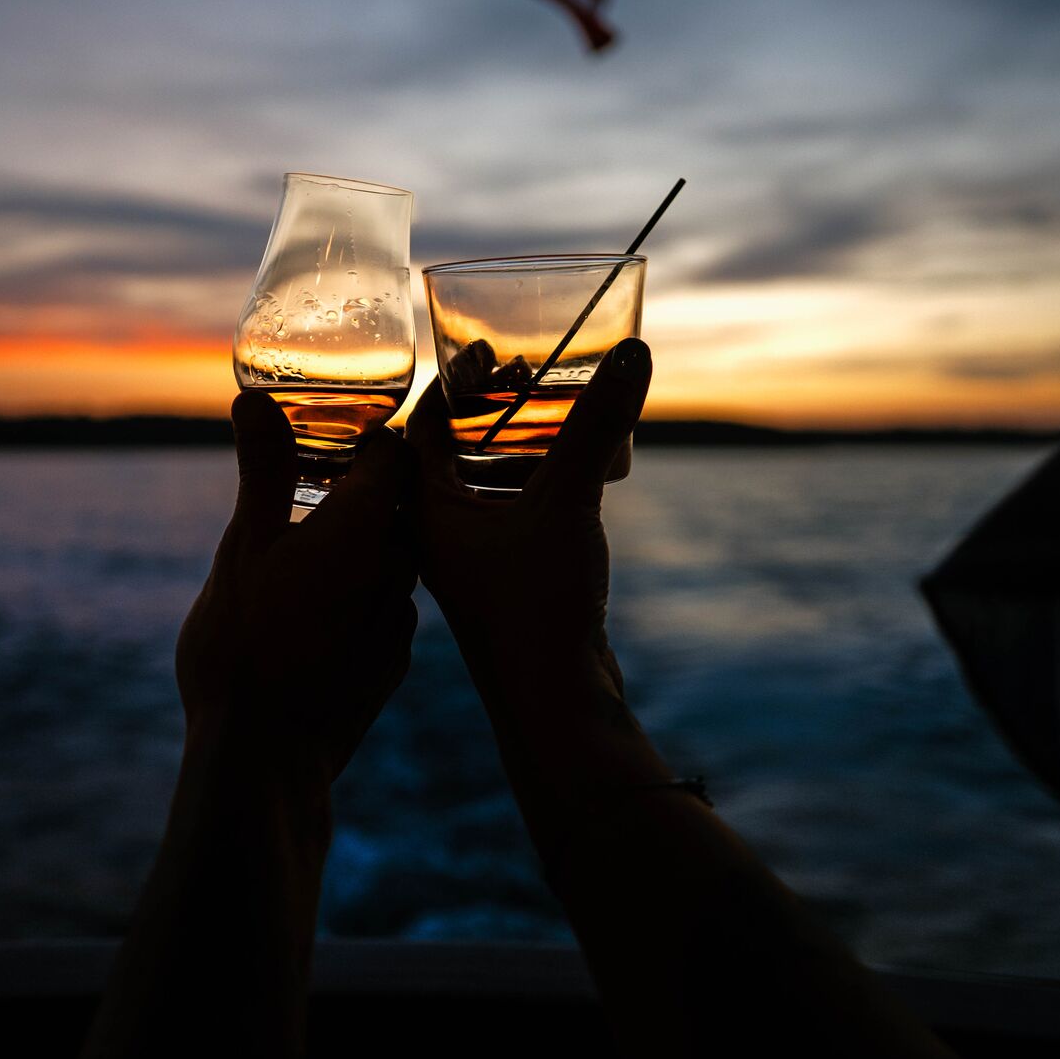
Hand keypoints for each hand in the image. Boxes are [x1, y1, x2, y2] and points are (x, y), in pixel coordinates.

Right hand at [175, 391, 416, 797]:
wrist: (263, 759)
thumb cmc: (246, 644)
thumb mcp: (245, 545)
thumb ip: (264, 470)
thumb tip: (255, 400)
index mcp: (367, 526)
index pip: (394, 453)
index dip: (370, 434)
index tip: (341, 428)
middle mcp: (400, 567)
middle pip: (401, 507)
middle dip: (366, 489)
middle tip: (321, 478)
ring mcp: (401, 620)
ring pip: (395, 560)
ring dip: (365, 545)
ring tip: (316, 543)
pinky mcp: (393, 663)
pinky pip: (385, 608)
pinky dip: (361, 595)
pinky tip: (320, 607)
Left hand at [405, 339, 654, 753]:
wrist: (557, 707)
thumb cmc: (537, 609)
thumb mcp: (567, 501)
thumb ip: (595, 426)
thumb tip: (633, 353)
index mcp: (427, 511)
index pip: (426, 426)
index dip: (458, 382)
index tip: (493, 351)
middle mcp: (441, 536)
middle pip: (456, 454)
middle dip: (494, 413)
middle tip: (534, 378)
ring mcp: (474, 565)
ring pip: (488, 489)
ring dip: (521, 452)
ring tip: (562, 419)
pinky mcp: (509, 588)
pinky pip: (515, 521)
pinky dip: (540, 491)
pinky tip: (582, 481)